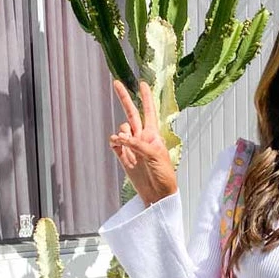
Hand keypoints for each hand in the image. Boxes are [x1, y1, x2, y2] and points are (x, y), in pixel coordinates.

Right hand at [109, 80, 177, 206]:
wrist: (158, 195)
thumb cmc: (164, 175)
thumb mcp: (155, 156)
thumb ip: (138, 144)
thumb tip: (120, 137)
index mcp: (153, 134)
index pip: (149, 111)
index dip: (146, 97)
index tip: (142, 83)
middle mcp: (141, 137)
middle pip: (131, 113)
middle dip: (124, 98)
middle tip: (116, 82)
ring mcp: (131, 146)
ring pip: (122, 129)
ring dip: (121, 132)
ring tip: (125, 142)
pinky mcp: (123, 157)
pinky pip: (115, 143)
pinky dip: (114, 141)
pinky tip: (117, 144)